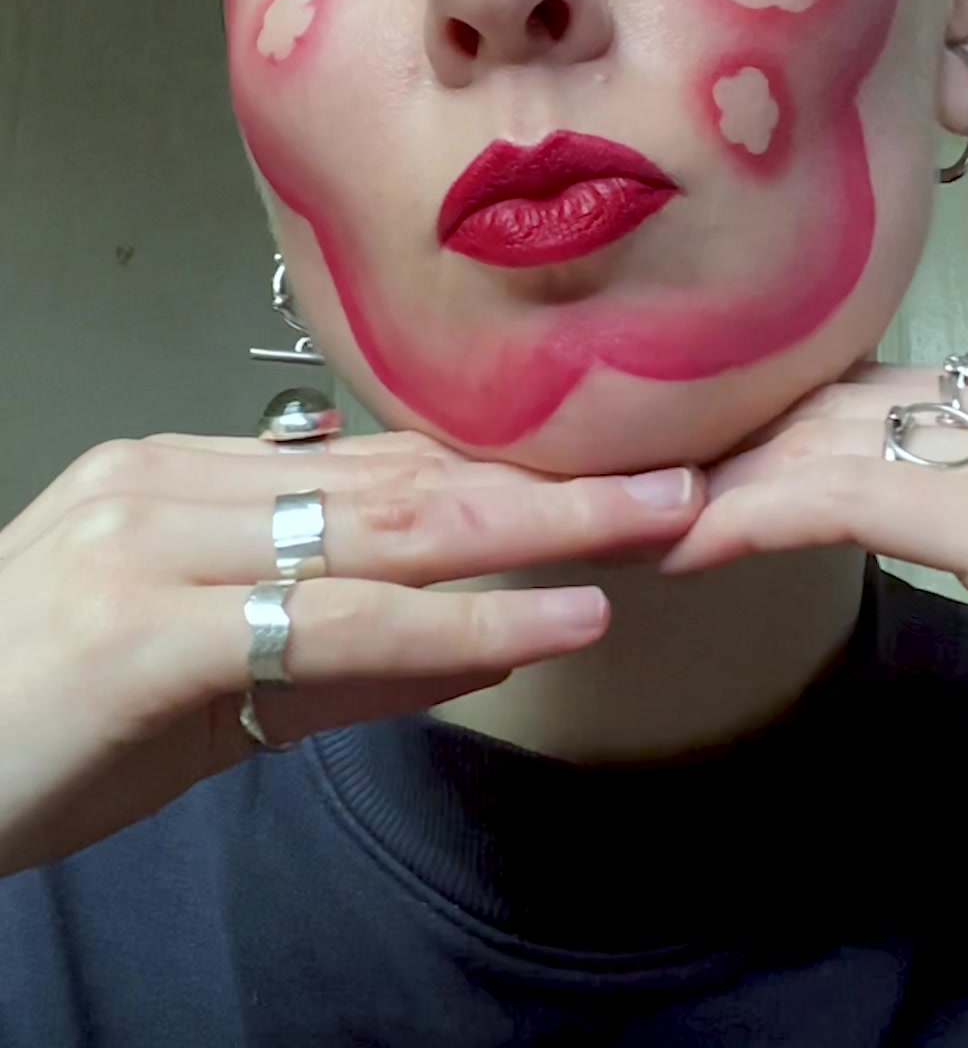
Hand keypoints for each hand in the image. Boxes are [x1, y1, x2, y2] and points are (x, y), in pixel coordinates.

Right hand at [0, 429, 701, 875]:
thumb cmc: (35, 733)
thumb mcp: (198, 692)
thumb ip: (332, 662)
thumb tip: (477, 648)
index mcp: (177, 476)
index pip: (375, 466)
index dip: (498, 469)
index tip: (601, 475)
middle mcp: (170, 482)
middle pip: (400, 476)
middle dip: (547, 481)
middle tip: (672, 478)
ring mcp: (156, 541)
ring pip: (385, 527)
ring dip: (537, 530)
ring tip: (654, 526)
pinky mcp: (147, 625)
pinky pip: (335, 620)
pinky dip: (458, 620)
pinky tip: (551, 621)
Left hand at [662, 307, 967, 721]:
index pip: (899, 388)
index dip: (790, 408)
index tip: (710, 444)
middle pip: (857, 406)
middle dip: (741, 437)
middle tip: (645, 469)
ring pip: (844, 444)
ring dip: (731, 475)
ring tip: (645, 507)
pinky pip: (860, 506)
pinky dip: (763, 517)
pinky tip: (694, 539)